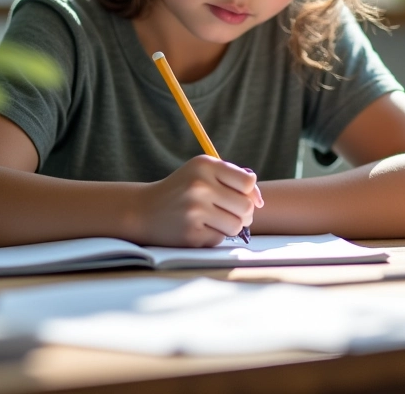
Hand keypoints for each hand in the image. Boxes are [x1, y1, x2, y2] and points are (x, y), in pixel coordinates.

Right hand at [134, 155, 263, 246]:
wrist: (144, 210)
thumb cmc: (182, 189)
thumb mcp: (202, 173)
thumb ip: (233, 180)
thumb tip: (260, 201)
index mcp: (204, 166)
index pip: (248, 182)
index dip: (249, 193)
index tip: (239, 196)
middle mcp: (199, 186)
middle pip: (246, 207)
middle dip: (243, 213)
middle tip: (227, 211)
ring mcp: (194, 211)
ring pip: (236, 226)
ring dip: (229, 226)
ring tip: (213, 219)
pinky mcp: (191, 234)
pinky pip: (220, 239)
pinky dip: (213, 236)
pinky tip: (198, 228)